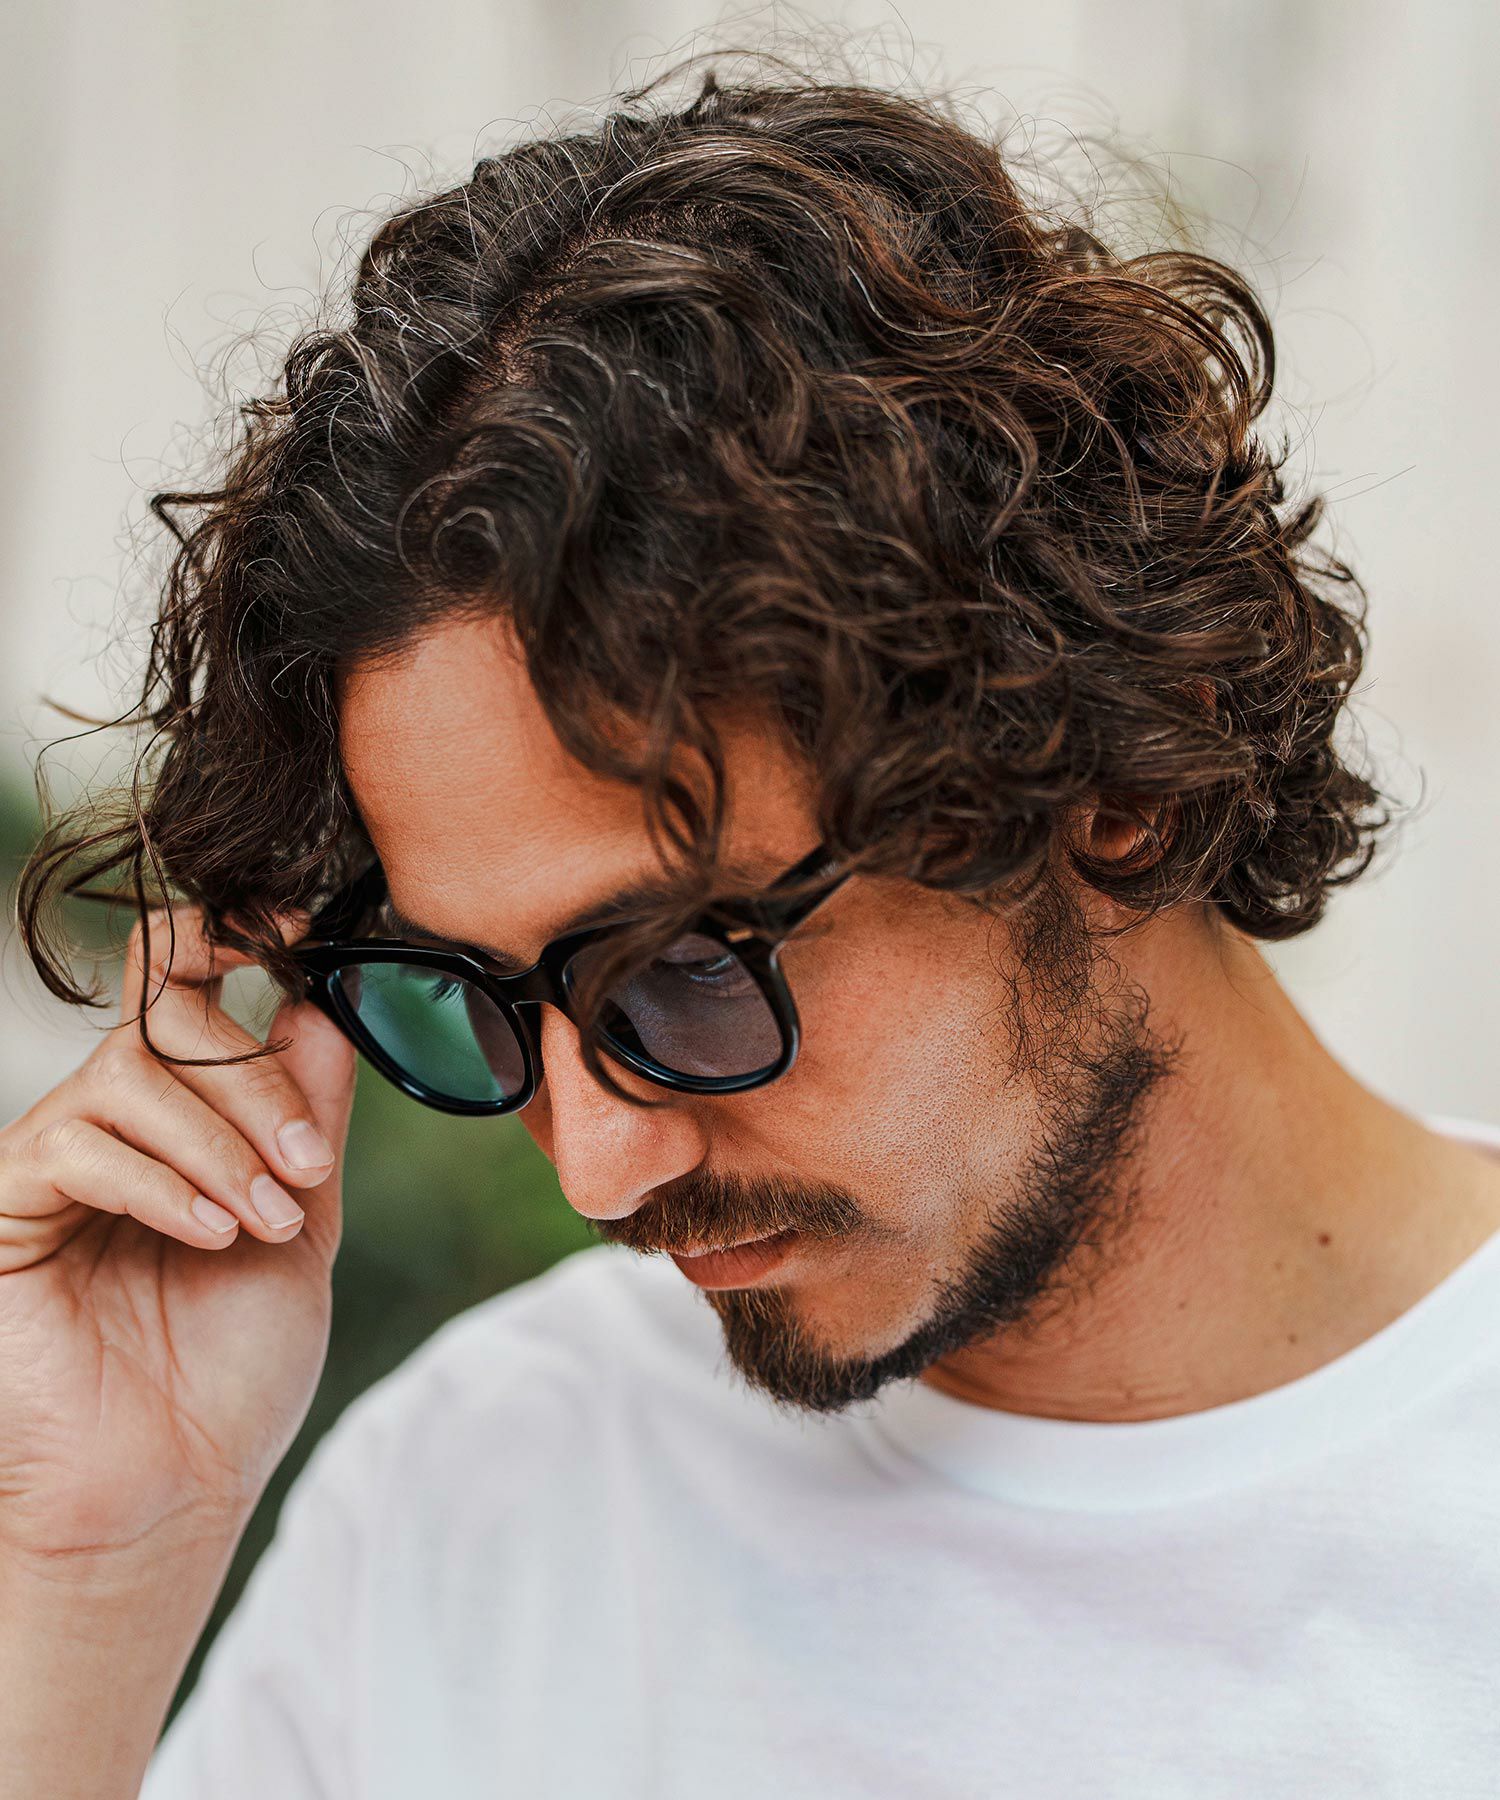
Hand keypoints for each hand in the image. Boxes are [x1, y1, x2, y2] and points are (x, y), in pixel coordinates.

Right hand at [0, 904, 356, 1565]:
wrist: (176, 1483)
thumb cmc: (233, 1362)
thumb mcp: (304, 1217)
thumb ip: (310, 1109)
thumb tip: (329, 999)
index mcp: (184, 1113)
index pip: (181, 982)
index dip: (231, 933)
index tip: (301, 926)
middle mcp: (112, 1120)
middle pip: (171, 1020)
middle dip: (255, 1087)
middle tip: (305, 1172)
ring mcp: (54, 1161)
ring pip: (128, 1075)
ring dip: (218, 1143)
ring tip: (265, 1222)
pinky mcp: (7, 1208)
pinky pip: (76, 1144)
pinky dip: (158, 1180)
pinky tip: (206, 1234)